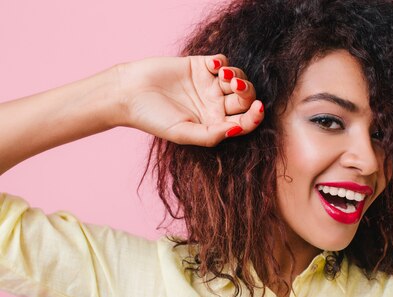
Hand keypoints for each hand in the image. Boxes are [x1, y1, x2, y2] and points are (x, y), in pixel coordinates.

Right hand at [115, 55, 263, 145]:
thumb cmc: (153, 118)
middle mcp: (215, 105)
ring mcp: (209, 85)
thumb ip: (211, 136)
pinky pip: (222, 60)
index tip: (259, 108)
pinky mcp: (200, 66)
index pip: (244, 121)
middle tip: (234, 86)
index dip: (256, 116)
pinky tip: (212, 65)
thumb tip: (237, 130)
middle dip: (246, 91)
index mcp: (215, 124)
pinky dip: (222, 61)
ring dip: (237, 75)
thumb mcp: (182, 133)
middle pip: (245, 98)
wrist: (128, 93)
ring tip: (223, 76)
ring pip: (237, 77)